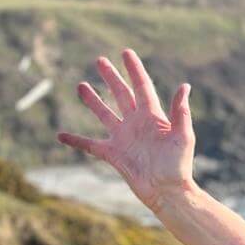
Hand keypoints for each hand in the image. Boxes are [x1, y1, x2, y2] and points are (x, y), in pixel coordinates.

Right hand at [56, 48, 195, 213]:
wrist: (168, 191)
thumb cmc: (179, 165)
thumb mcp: (182, 136)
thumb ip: (180, 112)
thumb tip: (184, 86)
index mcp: (153, 116)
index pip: (142, 86)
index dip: (134, 69)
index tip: (126, 52)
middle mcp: (136, 123)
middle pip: (121, 94)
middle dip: (111, 77)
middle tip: (100, 60)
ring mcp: (123, 138)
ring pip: (104, 114)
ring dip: (93, 100)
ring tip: (81, 85)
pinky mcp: (113, 154)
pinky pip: (89, 145)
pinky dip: (75, 141)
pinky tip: (60, 135)